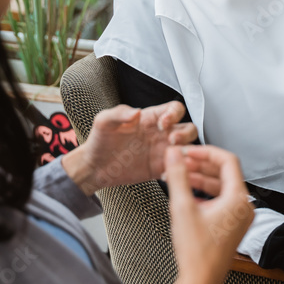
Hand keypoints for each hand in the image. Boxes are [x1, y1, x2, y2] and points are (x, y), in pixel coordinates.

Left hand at [61, 102, 195, 194]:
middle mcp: (161, 133)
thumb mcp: (104, 121)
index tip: (163, 123)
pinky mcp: (159, 169)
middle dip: (186, 133)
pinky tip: (165, 174)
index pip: (175, 109)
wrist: (95, 166)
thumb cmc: (100, 140)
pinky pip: (178, 168)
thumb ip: (119, 113)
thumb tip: (136, 112)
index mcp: (151, 118)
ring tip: (174, 159)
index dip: (175, 114)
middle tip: (172, 140)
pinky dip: (178, 171)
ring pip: (188, 148)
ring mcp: (162, 151)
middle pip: (189, 128)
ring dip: (187, 152)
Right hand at [164, 145, 253, 283]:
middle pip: (224, 172)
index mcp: (238, 199)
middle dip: (201, 164)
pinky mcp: (232, 224)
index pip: (227, 160)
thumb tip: (174, 154)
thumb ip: (178, 176)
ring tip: (180, 175)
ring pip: (221, 186)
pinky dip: (205, 192)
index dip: (205, 151)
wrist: (201, 282)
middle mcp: (243, 206)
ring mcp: (239, 216)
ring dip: (201, 178)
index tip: (188, 151)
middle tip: (181, 161)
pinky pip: (220, 199)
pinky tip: (187, 193)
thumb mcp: (182, 207)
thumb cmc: (197, 253)